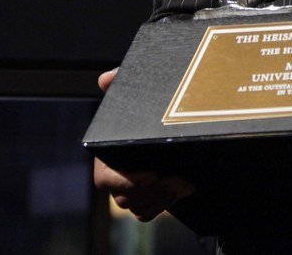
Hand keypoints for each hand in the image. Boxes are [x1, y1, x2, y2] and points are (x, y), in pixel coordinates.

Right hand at [92, 69, 194, 220]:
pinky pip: (150, 212)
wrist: (168, 119)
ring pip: (140, 207)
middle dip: (152, 193)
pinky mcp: (148, 198)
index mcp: (105, 153)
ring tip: (186, 183)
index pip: (106, 178)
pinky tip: (186, 188)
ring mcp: (131, 190)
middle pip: (125, 198)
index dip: (126, 180)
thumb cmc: (144, 103)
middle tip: (178, 180)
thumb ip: (121, 81)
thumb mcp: (134, 89)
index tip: (150, 174)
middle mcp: (115, 175)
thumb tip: (105, 79)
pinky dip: (167, 203)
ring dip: (164, 199)